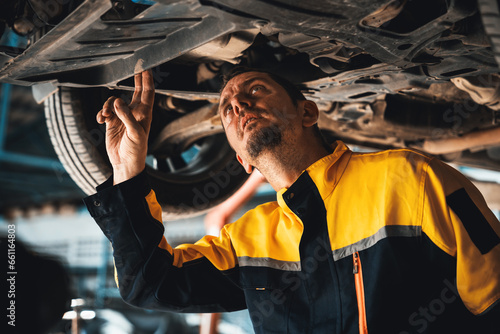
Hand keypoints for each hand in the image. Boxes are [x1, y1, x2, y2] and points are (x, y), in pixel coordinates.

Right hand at [96, 70, 154, 184]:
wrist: (125, 164)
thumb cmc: (136, 150)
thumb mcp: (135, 133)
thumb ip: (127, 116)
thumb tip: (118, 101)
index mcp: (144, 114)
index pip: (147, 93)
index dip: (147, 80)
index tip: (146, 68)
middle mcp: (135, 113)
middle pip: (135, 92)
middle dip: (134, 80)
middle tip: (134, 68)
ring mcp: (123, 117)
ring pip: (114, 101)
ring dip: (108, 105)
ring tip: (105, 115)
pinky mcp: (112, 123)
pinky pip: (105, 111)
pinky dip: (101, 113)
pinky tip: (100, 121)